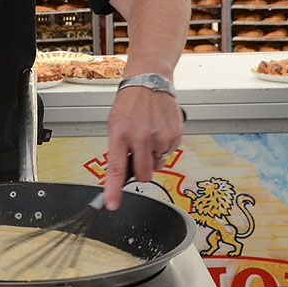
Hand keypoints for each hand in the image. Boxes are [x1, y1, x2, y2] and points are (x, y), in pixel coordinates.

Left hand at [103, 85, 183, 209]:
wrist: (149, 82)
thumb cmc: (130, 104)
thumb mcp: (115, 125)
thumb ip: (118, 149)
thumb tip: (121, 175)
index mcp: (120, 134)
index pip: (116, 169)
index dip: (113, 190)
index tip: (112, 204)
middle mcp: (140, 137)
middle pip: (143, 175)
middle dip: (141, 172)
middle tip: (138, 156)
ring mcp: (159, 137)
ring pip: (157, 165)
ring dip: (153, 157)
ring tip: (149, 135)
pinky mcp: (174, 135)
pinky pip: (168, 153)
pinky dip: (163, 147)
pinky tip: (159, 130)